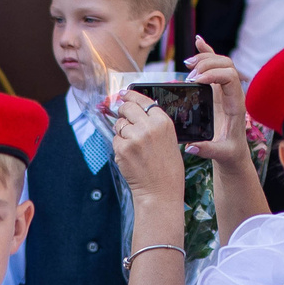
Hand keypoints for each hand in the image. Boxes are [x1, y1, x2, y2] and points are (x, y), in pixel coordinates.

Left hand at [109, 90, 188, 210]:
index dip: (131, 96)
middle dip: (123, 112)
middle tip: (124, 118)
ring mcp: (134, 137)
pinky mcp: (122, 149)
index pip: (143, 100)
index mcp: (163, 122)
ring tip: (133, 145)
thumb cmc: (167, 168)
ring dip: (122, 132)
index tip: (124, 94)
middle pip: (127, 108)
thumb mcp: (169, 139)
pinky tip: (130, 156)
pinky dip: (119, 146)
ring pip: (119, 124)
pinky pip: (115, 140)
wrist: (160, 190)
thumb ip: (154, 123)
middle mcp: (149, 127)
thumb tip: (137, 110)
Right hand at [180, 36, 251, 168]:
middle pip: (226, 65)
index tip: (196, 80)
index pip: (230, 78)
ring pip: (221, 62)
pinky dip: (206, 53)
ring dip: (205, 58)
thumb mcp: (221, 154)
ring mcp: (226, 90)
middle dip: (207, 64)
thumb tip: (191, 147)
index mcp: (236, 105)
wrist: (234, 153)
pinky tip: (199, 42)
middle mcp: (233, 93)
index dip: (214, 74)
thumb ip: (208, 150)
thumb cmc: (230, 153)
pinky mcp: (218, 90)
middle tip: (189, 76)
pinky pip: (215, 67)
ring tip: (188, 64)